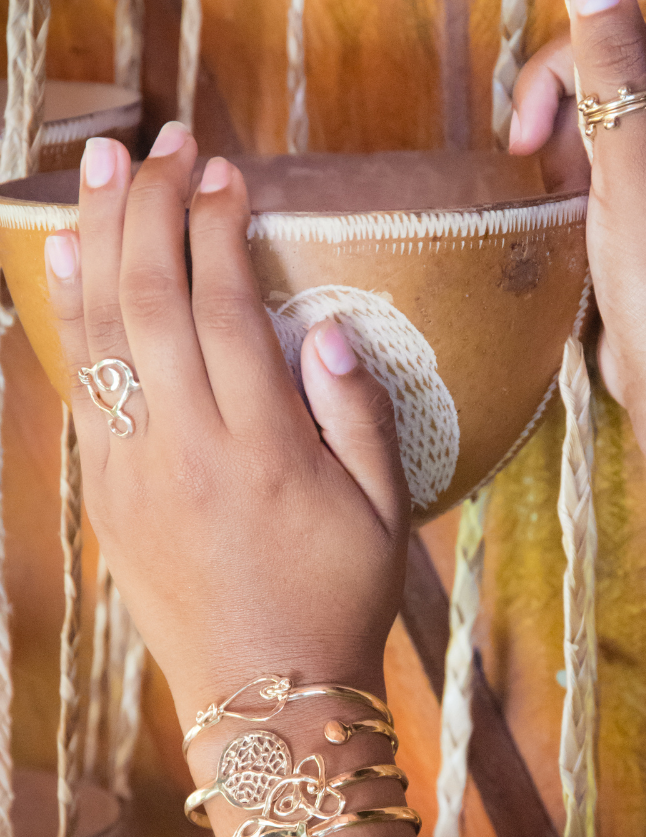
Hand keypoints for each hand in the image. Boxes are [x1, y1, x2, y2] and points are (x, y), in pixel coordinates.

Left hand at [43, 124, 410, 728]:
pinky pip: (80, 385)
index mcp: (264, 451)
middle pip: (154, 301)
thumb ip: (357, 414)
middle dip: (151, 206)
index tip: (224, 171)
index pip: (227, 310)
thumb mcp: (385, 509)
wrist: (265, 697)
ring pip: (103, 331)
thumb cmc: (339, 595)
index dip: (219, 228)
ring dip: (99, 237)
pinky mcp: (104, 493)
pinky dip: (71, 312)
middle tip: (160, 140)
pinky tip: (69, 259)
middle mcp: (186, 450)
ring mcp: (132, 471)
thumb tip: (330, 327)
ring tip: (99, 163)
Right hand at [511, 0, 645, 475]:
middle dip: (566, 126)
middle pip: (608, 76)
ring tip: (576, 211)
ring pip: (601, 122)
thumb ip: (610, 62)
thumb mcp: (631, 160)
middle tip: (561, 184)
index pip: (614, 39)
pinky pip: (609, 162)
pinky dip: (583, 185)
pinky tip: (582, 220)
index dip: (557, 81)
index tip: (524, 142)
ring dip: (570, 160)